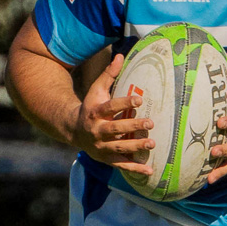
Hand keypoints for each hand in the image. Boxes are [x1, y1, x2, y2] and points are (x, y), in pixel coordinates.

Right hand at [71, 55, 153, 173]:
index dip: (124, 103)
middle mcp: (97, 131)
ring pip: (119, 148)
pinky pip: (121, 165)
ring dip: (135, 146)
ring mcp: (101, 147)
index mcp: (94, 112)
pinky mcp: (106, 159)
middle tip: (150, 122)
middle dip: (132, 126)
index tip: (139, 99)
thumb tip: (120, 55)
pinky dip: (135, 169)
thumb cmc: (90, 106)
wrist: (74, 130)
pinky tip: (150, 171)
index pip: (110, 107)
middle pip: (115, 129)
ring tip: (152, 144)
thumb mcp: (96, 90)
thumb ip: (109, 74)